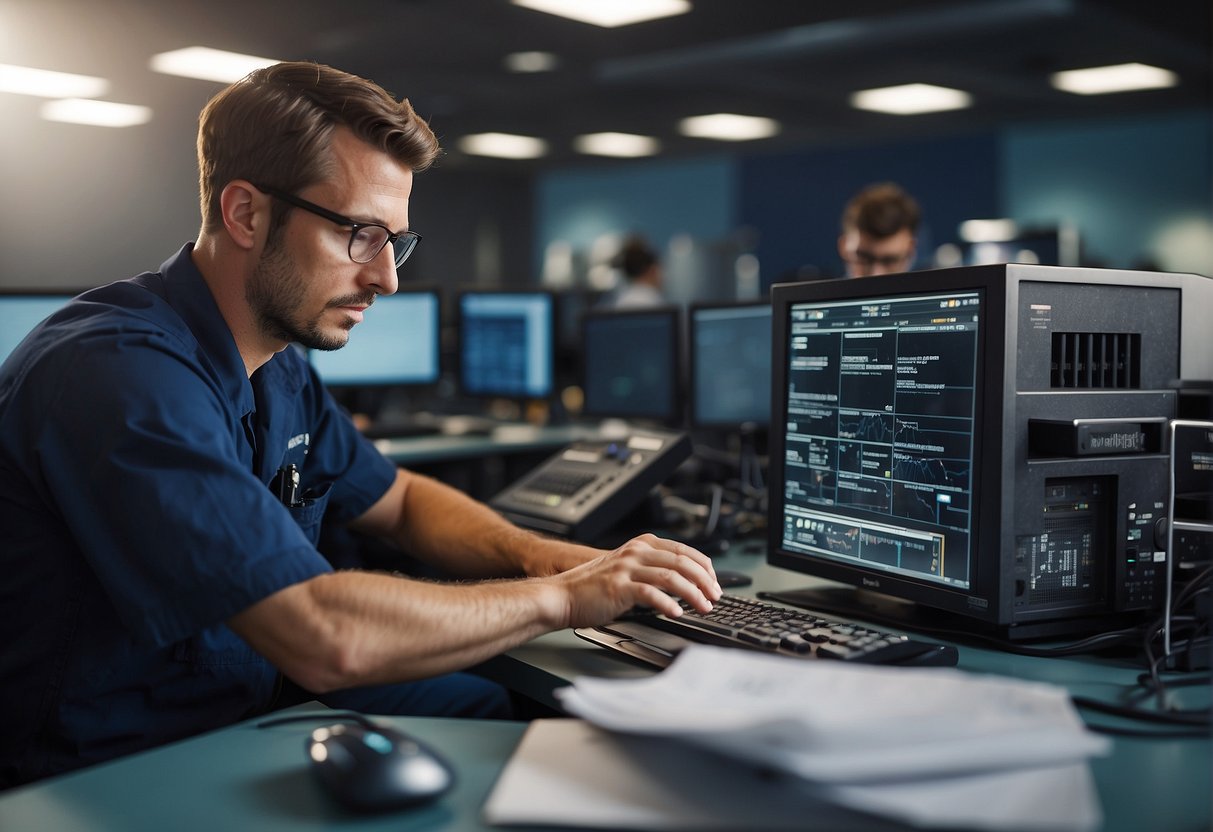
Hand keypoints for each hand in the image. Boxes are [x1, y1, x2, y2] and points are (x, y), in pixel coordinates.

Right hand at [550, 533, 721, 627]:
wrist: (562, 596)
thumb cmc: (593, 588)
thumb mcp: (626, 569)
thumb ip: (651, 570)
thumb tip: (684, 584)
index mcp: (641, 545)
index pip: (684, 550)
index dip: (705, 567)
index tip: (715, 583)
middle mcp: (636, 552)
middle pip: (682, 561)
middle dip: (705, 581)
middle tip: (715, 597)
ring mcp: (627, 568)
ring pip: (672, 576)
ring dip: (694, 594)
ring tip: (704, 607)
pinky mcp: (618, 587)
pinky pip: (650, 593)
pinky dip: (668, 604)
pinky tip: (677, 613)